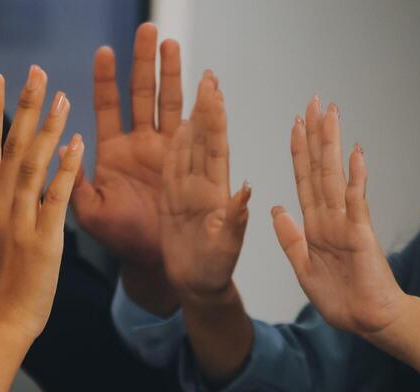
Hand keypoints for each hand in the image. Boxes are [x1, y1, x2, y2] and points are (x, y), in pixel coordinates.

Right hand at [0, 66, 83, 342]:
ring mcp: (19, 223)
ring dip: (48, 128)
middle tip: (35, 71)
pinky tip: (76, 144)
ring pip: (33, 165)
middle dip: (23, 105)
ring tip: (63, 96)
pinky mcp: (43, 241)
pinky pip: (56, 198)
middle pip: (9, 146)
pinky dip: (65, 169)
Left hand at [72, 23, 181, 270]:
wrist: (153, 261)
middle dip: (143, 62)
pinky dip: (203, 103)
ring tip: (170, 42)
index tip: (103, 50)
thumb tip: (59, 149)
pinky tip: (207, 79)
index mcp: (113, 153)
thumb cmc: (120, 238)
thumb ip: (72, 181)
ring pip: (169, 102)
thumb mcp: (89, 211)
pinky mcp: (191, 161)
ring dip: (171, 72)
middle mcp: (140, 145)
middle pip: (143, 93)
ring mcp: (167, 150)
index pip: (108, 106)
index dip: (106, 79)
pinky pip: (198, 126)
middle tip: (146, 29)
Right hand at [160, 72, 250, 304]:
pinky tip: (177, 128)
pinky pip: (172, 170)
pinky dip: (175, 148)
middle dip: (206, 109)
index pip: (216, 148)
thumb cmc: (214, 272)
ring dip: (192, 121)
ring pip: (189, 150)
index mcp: (216, 194)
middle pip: (203, 141)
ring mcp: (188, 193)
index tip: (215, 91)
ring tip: (196, 92)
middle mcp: (203, 188)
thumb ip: (235, 220)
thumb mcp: (227, 248)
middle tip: (209, 77)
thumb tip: (246, 190)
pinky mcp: (174, 203)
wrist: (198, 287)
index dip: (215, 119)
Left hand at [272, 97, 407, 336]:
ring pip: (336, 177)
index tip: (294, 124)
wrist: (367, 320)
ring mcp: (347, 223)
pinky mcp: (361, 235)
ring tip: (331, 113)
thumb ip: (290, 237)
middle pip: (321, 169)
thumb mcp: (302, 266)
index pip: (305, 180)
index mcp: (315, 225)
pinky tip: (356, 155)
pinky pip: (357, 203)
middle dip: (316, 135)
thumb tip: (277, 207)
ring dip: (333, 145)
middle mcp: (331, 217)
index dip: (298, 152)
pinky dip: (356, 179)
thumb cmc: (340, 297)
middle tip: (314, 101)